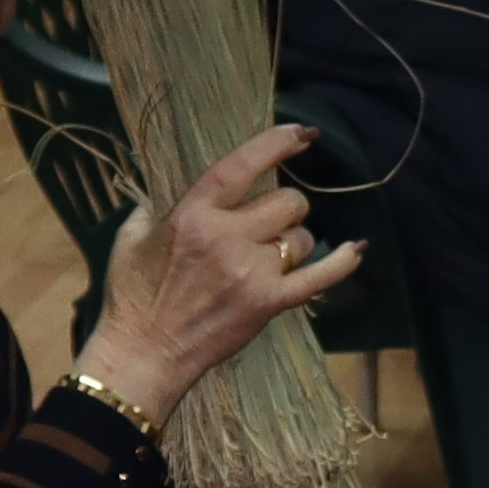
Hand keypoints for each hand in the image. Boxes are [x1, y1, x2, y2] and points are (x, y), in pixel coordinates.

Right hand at [88, 119, 362, 407]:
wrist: (144, 353)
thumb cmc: (132, 296)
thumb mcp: (132, 237)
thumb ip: (155, 207)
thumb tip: (169, 190)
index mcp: (192, 215)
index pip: (241, 166)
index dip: (276, 144)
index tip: (301, 134)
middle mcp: (225, 238)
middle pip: (287, 202)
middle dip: (286, 206)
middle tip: (270, 221)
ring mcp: (250, 272)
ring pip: (301, 237)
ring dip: (293, 240)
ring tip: (272, 255)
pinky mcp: (268, 303)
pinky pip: (319, 277)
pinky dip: (342, 263)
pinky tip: (356, 249)